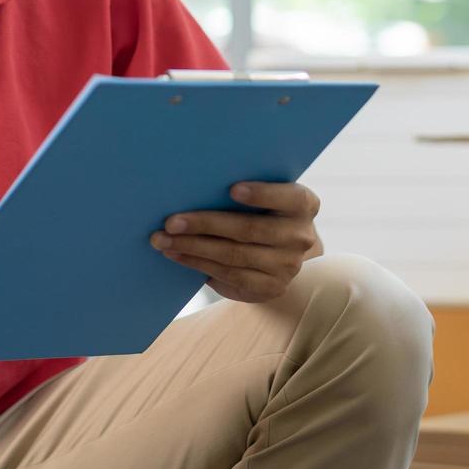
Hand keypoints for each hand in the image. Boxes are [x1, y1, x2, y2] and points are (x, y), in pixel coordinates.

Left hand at [150, 181, 322, 302]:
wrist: (286, 255)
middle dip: (205, 224)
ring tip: (164, 240)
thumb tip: (197, 182)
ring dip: (193, 247)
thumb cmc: (266, 213)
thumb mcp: (268, 198)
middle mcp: (301, 236)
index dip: (263, 194)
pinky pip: (229, 275)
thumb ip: (247, 190)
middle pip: (249, 229)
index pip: (290, 197)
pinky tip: (176, 254)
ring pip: (234, 255)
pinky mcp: (270, 287)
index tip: (232, 189)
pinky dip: (198, 264)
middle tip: (171, 221)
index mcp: (304, 204)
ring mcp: (288, 265)